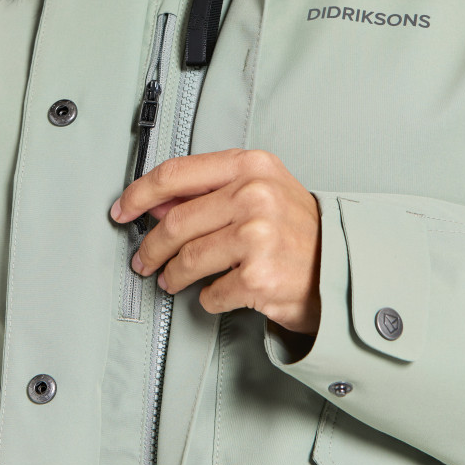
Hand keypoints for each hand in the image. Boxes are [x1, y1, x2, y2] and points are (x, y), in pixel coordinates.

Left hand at [109, 148, 321, 335]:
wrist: (342, 265)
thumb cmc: (297, 227)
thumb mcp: (260, 189)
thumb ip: (209, 192)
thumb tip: (156, 205)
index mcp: (250, 166)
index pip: (176, 173)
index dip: (140, 193)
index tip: (122, 209)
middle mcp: (254, 196)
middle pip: (176, 223)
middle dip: (151, 246)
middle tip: (143, 259)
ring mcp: (257, 236)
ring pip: (188, 259)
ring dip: (172, 275)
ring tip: (171, 280)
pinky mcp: (259, 277)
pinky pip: (211, 292)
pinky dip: (208, 298)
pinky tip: (216, 293)